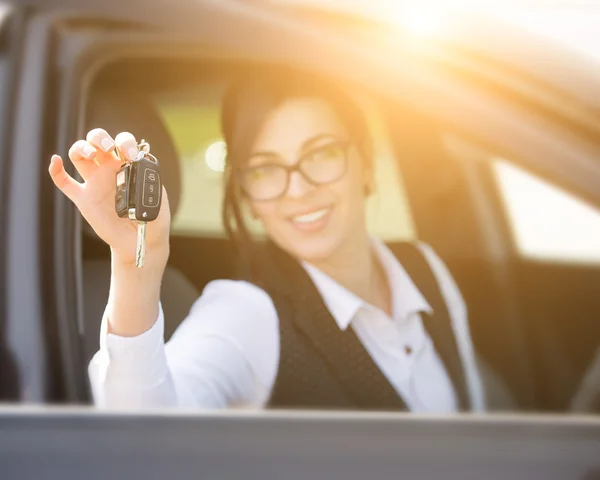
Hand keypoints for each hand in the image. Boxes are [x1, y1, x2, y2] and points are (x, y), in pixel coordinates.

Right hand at [49, 128, 170, 266]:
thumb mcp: (158, 201)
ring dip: (82, 147)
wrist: (141, 242)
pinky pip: (65, 182)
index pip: (122, 143)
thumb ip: (151, 186)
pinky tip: (56, 160)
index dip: (125, 142)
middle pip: (97, 141)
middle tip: (109, 148)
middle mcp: (110, 170)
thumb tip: (141, 173)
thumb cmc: (152, 221)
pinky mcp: (84, 199)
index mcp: (130, 167)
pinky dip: (56, 170)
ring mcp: (95, 183)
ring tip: (91, 155)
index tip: (130, 155)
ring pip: (80, 155)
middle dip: (100, 138)